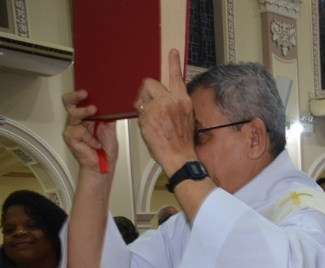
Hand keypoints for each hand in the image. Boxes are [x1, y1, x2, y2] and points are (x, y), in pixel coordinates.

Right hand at [62, 90, 117, 172]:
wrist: (104, 164)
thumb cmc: (105, 148)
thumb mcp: (110, 128)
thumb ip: (109, 115)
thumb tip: (113, 102)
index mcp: (86, 116)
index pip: (79, 101)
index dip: (81, 94)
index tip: (88, 89)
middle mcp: (78, 120)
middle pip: (69, 103)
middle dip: (75, 96)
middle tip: (84, 94)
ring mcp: (72, 128)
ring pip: (74, 114)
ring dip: (85, 112)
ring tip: (94, 111)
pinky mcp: (70, 137)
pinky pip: (79, 131)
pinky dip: (90, 138)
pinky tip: (96, 144)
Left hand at [134, 49, 197, 175]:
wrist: (180, 157)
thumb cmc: (181, 143)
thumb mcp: (185, 120)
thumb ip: (174, 107)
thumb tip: (159, 102)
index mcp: (184, 101)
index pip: (178, 78)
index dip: (174, 63)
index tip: (172, 52)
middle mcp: (173, 100)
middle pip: (151, 83)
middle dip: (145, 93)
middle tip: (147, 107)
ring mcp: (161, 106)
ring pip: (141, 97)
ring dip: (142, 107)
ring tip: (152, 123)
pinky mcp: (151, 114)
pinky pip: (139, 110)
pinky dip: (141, 119)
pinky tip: (150, 130)